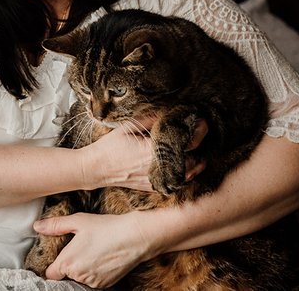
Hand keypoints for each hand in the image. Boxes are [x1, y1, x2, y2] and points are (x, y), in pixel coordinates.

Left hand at [33, 210, 153, 287]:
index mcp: (67, 262)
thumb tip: (37, 227)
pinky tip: (101, 257)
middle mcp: (78, 276)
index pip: (51, 274)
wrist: (134, 237)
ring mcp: (93, 282)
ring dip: (82, 269)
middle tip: (78, 248)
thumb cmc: (105, 227)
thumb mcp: (77, 221)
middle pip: (66, 275)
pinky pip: (93, 280)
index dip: (52, 266)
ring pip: (80, 278)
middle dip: (69, 264)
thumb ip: (55, 226)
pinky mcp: (106, 285)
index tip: (58, 257)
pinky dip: (94, 272)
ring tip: (92, 251)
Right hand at [87, 116, 208, 191]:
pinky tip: (185, 164)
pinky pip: (177, 183)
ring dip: (196, 162)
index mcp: (153, 151)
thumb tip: (168, 110)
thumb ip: (149, 119)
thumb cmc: (110, 147)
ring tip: (196, 149)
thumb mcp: (127, 127)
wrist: (96, 169)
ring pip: (188, 175)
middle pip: (193, 160)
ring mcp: (157, 180)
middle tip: (200, 133)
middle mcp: (158, 168)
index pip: (186, 142)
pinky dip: (185, 174)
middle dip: (200, 146)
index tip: (202, 121)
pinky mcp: (154, 187)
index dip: (198, 131)